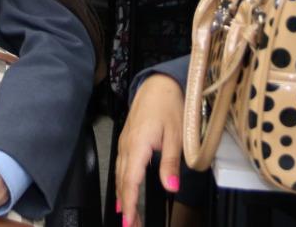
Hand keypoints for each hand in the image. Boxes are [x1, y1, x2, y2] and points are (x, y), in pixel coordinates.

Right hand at [116, 75, 183, 226]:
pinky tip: (123, 190)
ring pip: (119, 173)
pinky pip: (120, 165)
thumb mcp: (176, 134)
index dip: (130, 203)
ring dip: (122, 195)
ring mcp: (124, 141)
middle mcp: (127, 145)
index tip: (130, 221)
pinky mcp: (127, 139)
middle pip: (122, 181)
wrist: (158, 83)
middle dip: (126, 205)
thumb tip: (170, 187)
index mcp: (138, 145)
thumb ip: (170, 162)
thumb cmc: (169, 104)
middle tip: (131, 225)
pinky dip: (121, 181)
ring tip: (127, 214)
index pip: (130, 181)